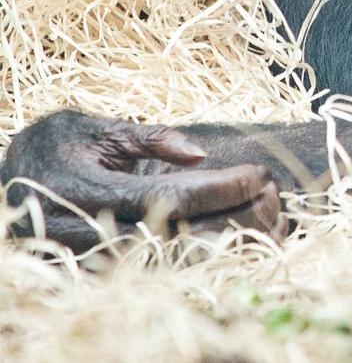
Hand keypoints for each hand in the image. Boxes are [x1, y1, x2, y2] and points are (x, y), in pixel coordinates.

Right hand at [2, 111, 284, 251]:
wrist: (6, 184)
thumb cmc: (56, 147)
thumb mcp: (93, 127)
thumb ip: (148, 137)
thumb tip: (199, 153)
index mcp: (90, 190)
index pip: (172, 196)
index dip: (221, 187)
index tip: (260, 174)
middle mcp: (93, 232)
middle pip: (183, 236)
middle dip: (237, 218)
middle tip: (273, 197)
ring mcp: (97, 260)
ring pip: (177, 265)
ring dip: (231, 245)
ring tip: (270, 221)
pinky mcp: (105, 275)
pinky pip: (166, 275)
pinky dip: (210, 262)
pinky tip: (244, 244)